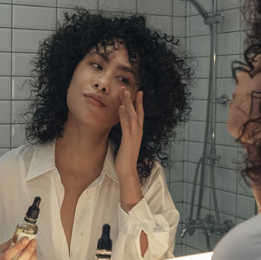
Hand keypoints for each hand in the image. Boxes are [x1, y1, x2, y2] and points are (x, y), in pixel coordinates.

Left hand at [116, 87, 143, 211]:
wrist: (128, 172)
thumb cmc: (126, 160)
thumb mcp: (127, 144)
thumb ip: (127, 135)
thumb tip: (124, 128)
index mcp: (138, 132)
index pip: (140, 115)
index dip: (139, 104)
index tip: (138, 93)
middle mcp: (138, 132)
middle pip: (137, 112)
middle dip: (134, 100)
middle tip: (131, 88)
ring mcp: (134, 135)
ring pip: (132, 115)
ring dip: (128, 103)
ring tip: (125, 92)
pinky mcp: (128, 139)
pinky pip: (126, 124)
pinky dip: (123, 115)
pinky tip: (120, 107)